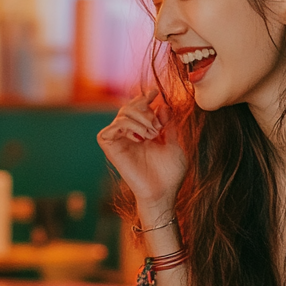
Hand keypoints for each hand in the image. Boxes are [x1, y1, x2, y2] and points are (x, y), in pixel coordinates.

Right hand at [97, 90, 187, 213]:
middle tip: (158, 127)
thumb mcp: (174, 143)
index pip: (137, 108)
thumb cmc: (170, 173)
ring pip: (122, 114)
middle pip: (129, 106)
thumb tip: (163, 105)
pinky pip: (112, 127)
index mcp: (142, 132)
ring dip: (140, 119)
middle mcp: (128, 135)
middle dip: (145, 110)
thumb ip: (168, 124)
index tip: (155, 94)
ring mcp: (119, 141)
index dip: (144, 98)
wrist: (163, 192)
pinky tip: (140, 138)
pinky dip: (127, 126)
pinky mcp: (110, 148)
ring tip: (152, 134)